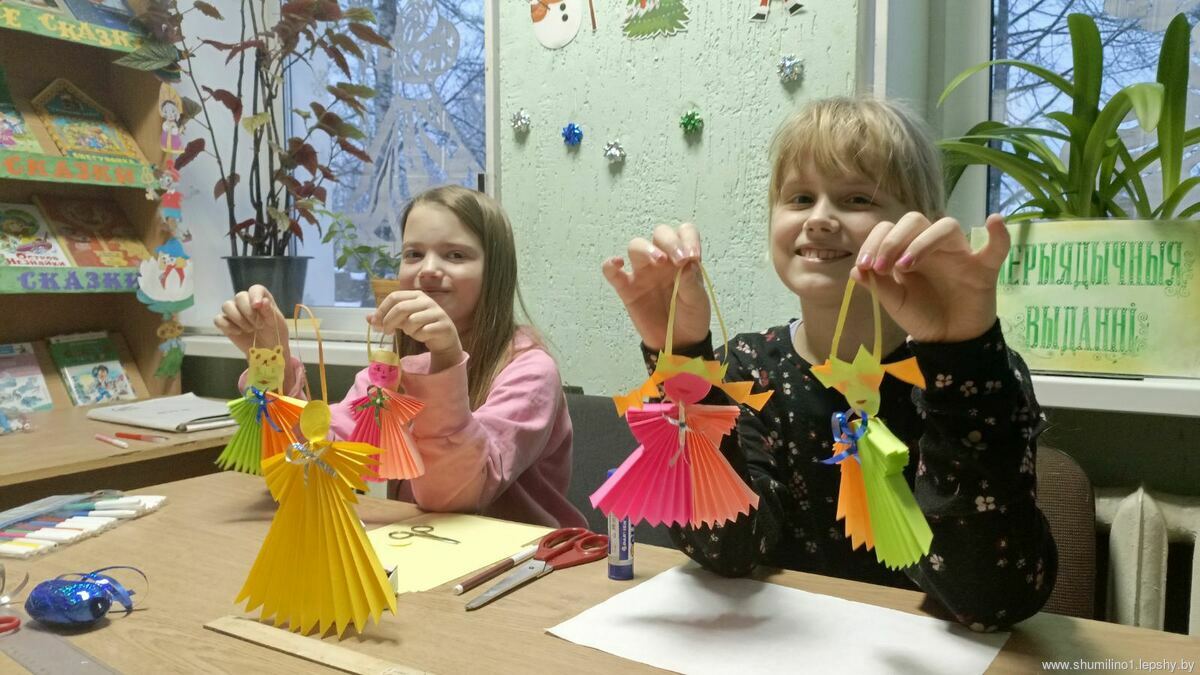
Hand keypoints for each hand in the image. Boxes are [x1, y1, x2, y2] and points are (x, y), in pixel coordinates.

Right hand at [213, 285, 289, 357]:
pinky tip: (238, 332)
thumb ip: (270, 312)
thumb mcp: (277, 323)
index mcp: (261, 298)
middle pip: (239, 296)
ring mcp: (234, 312)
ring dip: (238, 318)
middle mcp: (246, 302)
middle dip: (248, 311)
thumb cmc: (274, 333)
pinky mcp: (225, 323)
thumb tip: (263, 301)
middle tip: (259, 325)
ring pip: (226, 306)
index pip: (255, 289)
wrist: (267, 350)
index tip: (257, 306)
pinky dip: (227, 326)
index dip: (255, 295)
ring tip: (250, 329)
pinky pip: (218, 319)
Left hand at [369, 290, 461, 366]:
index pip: (394, 297)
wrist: (444, 337)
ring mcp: (436, 312)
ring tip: (411, 331)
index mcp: (416, 295)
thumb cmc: (421, 325)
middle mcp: (427, 301)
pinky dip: (419, 336)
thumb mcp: (402, 320)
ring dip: (407, 330)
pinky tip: (422, 336)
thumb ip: (386, 317)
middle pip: (401, 308)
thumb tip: (367, 318)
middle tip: (386, 332)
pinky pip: (423, 332)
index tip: (375, 323)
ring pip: (412, 321)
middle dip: (389, 321)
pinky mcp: (443, 325)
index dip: (382, 310)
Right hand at [602, 223, 709, 350]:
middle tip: (679, 260)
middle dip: (669, 241)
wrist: (678, 343)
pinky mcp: (627, 289)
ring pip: (636, 246)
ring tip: (658, 261)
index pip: (684, 232)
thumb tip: (687, 262)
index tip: (693, 256)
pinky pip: (612, 272)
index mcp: (682, 258)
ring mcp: (642, 273)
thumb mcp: (698, 301)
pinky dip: (610, 265)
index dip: (688, 238)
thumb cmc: (690, 317)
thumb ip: (692, 282)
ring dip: (647, 249)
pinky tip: (617, 264)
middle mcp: (662, 260)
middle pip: (660, 233)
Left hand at [854, 212, 1010, 343]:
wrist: (949, 340)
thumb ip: (877, 286)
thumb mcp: (895, 303)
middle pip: (915, 220)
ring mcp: (960, 254)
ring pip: (946, 226)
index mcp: (907, 250)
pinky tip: (993, 222)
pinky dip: (998, 236)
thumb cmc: (921, 316)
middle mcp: (932, 246)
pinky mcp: (984, 269)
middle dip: (893, 239)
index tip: (865, 265)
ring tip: (905, 265)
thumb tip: (856, 269)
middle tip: (881, 267)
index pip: (890, 229)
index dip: (875, 242)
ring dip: (923, 241)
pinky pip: (997, 248)